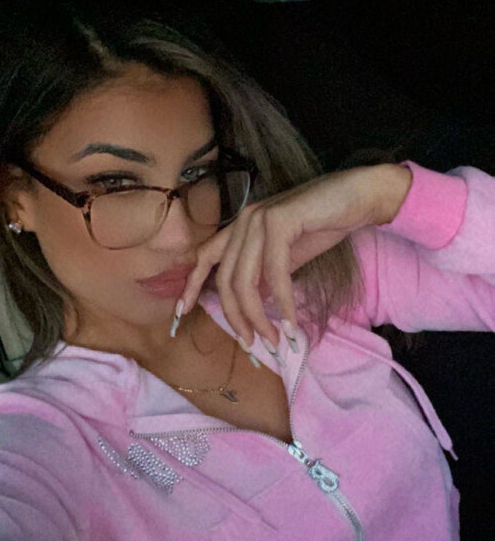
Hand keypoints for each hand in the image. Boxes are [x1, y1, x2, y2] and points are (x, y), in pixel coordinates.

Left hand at [178, 163, 395, 350]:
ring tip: (275, 340)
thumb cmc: (325, 224)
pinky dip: (284, 303)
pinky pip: (275, 274)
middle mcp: (244, 220)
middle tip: (253, 344)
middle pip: (226, 280)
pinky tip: (292, 325)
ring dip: (259, 318)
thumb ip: (264, 275)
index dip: (191, 286)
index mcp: (240, 226)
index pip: (205, 257)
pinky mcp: (279, 221)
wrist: (359, 196)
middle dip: (237, 318)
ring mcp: (259, 218)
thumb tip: (250, 305)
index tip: (181, 314)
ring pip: (246, 281)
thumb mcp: (286, 256)